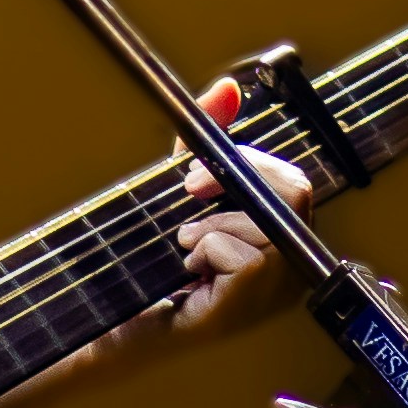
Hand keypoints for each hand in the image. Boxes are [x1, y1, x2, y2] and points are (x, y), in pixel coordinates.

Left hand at [168, 76, 307, 338]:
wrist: (111, 318)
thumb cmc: (153, 258)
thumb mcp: (184, 187)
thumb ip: (208, 137)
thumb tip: (227, 88)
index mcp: (283, 242)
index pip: (296, 184)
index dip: (253, 166)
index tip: (198, 178)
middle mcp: (291, 271)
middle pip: (293, 193)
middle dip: (234, 187)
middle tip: (190, 199)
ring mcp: (275, 297)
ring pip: (265, 223)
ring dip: (211, 226)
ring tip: (189, 251)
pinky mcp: (250, 311)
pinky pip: (243, 256)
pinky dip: (207, 251)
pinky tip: (191, 274)